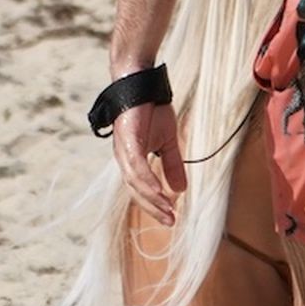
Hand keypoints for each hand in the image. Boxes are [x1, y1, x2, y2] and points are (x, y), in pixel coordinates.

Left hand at [113, 101, 186, 224]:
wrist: (142, 84)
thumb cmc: (151, 110)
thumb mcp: (167, 142)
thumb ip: (172, 165)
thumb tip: (180, 189)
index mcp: (132, 161)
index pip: (141, 190)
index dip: (155, 205)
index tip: (171, 218)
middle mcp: (124, 159)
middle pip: (136, 192)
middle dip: (153, 208)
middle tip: (170, 220)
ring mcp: (124, 151)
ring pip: (135, 183)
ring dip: (152, 198)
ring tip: (167, 210)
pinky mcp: (128, 141)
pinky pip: (136, 167)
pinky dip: (147, 181)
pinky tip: (158, 191)